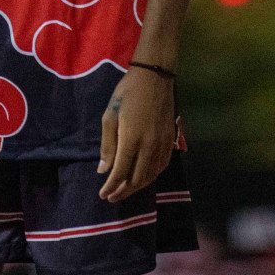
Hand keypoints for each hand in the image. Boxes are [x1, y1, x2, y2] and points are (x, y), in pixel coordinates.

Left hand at [97, 67, 174, 202]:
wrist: (155, 77)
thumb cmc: (127, 93)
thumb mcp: (110, 115)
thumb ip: (108, 145)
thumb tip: (103, 170)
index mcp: (132, 139)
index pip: (120, 172)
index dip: (111, 187)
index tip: (103, 195)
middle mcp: (149, 146)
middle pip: (137, 179)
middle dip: (123, 191)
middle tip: (112, 197)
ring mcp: (162, 144)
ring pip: (151, 175)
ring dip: (137, 186)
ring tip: (125, 189)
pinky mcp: (171, 140)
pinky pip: (162, 166)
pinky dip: (152, 176)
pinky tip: (144, 177)